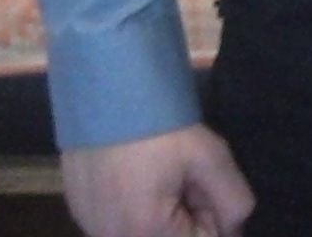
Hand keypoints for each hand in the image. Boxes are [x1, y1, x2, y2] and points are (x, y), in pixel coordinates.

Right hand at [61, 123, 255, 236]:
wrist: (105, 87)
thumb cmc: (160, 123)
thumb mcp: (210, 156)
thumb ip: (233, 201)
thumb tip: (233, 229)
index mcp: (146, 233)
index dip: (210, 215)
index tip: (200, 183)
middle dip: (184, 216)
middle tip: (179, 175)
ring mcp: (90, 227)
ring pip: (142, 233)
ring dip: (157, 213)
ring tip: (154, 172)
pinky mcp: (78, 211)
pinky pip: (115, 223)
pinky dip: (130, 207)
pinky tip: (130, 173)